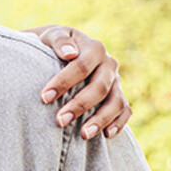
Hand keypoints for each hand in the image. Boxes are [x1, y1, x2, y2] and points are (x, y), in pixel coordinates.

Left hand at [28, 25, 131, 139]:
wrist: (67, 50)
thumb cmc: (55, 45)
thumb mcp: (54, 36)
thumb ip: (59, 41)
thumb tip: (69, 53)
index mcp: (94, 48)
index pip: (81, 66)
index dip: (63, 82)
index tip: (45, 97)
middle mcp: (109, 64)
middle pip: (99, 87)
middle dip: (79, 105)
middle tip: (60, 121)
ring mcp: (116, 81)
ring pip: (116, 102)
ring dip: (101, 119)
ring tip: (84, 135)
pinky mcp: (119, 95)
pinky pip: (125, 111)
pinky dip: (119, 123)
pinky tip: (106, 135)